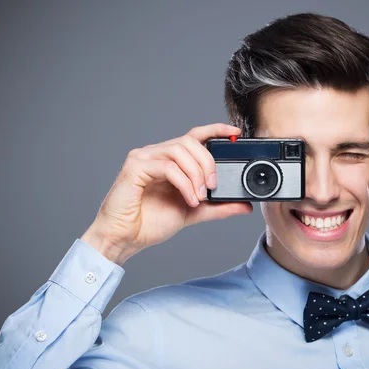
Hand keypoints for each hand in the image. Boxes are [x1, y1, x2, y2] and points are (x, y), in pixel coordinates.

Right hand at [81, 123, 252, 265]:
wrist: (124, 238)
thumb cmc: (150, 223)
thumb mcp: (193, 212)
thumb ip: (218, 207)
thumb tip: (244, 205)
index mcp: (170, 160)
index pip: (194, 136)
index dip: (215, 129)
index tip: (235, 132)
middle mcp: (156, 154)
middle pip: (189, 142)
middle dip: (207, 162)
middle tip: (213, 186)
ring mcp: (143, 158)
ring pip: (179, 151)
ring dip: (196, 174)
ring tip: (200, 197)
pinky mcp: (134, 167)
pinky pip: (166, 167)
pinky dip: (183, 183)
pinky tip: (189, 199)